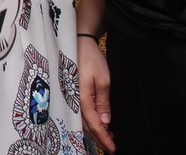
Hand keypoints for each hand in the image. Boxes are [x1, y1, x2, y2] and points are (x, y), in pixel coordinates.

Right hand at [78, 35, 114, 152]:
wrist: (78, 42)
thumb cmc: (91, 59)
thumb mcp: (103, 80)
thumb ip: (103, 102)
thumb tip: (106, 122)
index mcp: (82, 98)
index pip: (94, 124)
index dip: (103, 138)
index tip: (113, 149)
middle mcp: (74, 100)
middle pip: (86, 126)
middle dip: (99, 138)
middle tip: (111, 147)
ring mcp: (71, 96)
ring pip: (83, 120)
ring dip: (95, 130)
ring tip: (108, 137)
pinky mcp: (72, 92)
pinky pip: (81, 112)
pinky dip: (90, 121)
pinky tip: (98, 122)